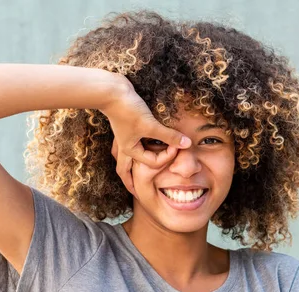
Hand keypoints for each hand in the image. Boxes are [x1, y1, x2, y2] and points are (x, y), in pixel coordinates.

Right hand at [100, 80, 190, 196]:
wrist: (111, 91)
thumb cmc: (128, 110)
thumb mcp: (150, 124)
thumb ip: (168, 135)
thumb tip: (187, 144)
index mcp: (130, 150)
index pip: (152, 162)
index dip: (167, 156)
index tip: (178, 145)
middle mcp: (125, 147)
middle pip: (125, 171)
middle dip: (131, 183)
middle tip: (136, 193)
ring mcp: (123, 137)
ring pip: (123, 158)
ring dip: (128, 168)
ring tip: (133, 175)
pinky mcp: (126, 127)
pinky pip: (128, 145)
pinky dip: (132, 150)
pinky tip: (138, 147)